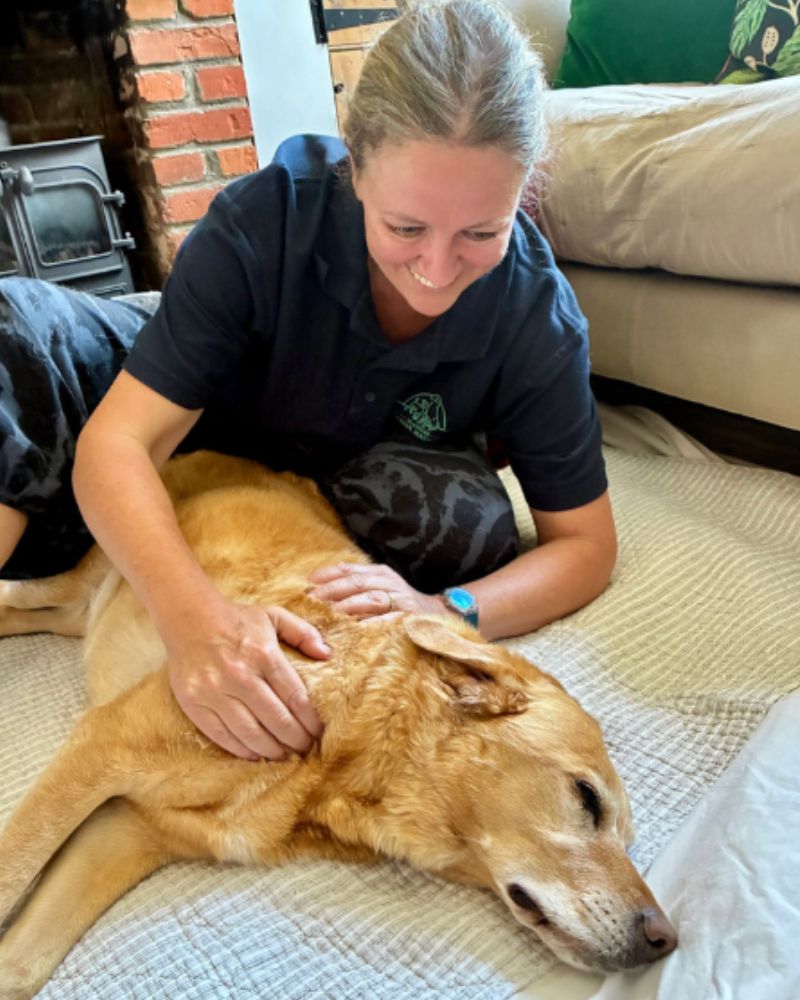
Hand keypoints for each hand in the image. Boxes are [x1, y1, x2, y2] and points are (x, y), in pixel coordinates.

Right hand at [164, 600, 328, 760]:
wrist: (187, 617)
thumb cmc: (236, 619)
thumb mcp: (274, 616)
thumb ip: (303, 633)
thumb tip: (327, 655)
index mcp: (264, 654)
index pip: (296, 697)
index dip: (311, 721)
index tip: (319, 732)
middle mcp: (240, 675)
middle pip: (276, 720)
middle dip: (296, 740)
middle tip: (305, 749)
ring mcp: (214, 691)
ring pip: (250, 733)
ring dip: (271, 750)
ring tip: (284, 755)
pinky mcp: (193, 703)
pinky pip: (221, 735)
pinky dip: (241, 749)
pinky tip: (255, 753)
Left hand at [307, 562, 443, 619]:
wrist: (437, 616)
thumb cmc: (398, 605)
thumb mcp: (377, 589)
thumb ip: (353, 589)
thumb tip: (315, 596)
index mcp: (379, 572)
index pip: (348, 569)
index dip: (327, 575)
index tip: (307, 583)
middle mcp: (389, 581)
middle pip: (356, 582)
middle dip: (332, 591)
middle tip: (312, 601)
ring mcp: (400, 599)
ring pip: (370, 598)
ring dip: (348, 606)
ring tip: (329, 615)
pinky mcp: (409, 618)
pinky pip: (388, 621)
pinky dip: (371, 625)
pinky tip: (356, 631)